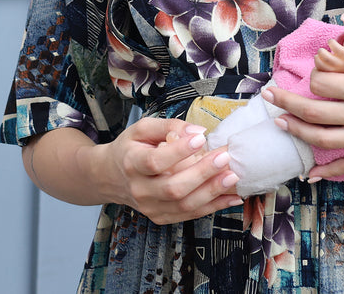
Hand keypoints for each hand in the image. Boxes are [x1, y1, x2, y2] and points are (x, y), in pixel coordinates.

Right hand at [97, 118, 241, 223]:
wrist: (111, 177)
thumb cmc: (130, 148)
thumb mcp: (142, 129)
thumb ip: (169, 126)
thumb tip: (198, 131)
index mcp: (131, 163)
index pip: (155, 162)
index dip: (179, 152)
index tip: (201, 138)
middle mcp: (138, 189)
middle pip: (172, 187)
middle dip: (202, 173)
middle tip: (225, 158)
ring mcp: (149, 207)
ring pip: (183, 205)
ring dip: (212, 192)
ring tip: (232, 177)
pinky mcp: (160, 217)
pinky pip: (189, 215)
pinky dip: (213, 207)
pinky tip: (231, 196)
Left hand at [262, 14, 343, 178]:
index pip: (322, 86)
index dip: (313, 76)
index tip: (316, 70)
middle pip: (313, 113)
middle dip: (285, 104)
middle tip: (267, 96)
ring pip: (324, 141)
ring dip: (298, 132)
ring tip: (281, 123)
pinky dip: (328, 172)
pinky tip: (310, 175)